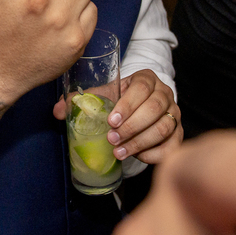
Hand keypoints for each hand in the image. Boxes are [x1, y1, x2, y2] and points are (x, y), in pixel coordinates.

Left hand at [52, 68, 180, 162]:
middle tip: (112, 139)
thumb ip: (82, 101)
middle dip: (132, 126)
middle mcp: (165, 93)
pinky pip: (172, 146)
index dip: (127, 105)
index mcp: (146, 79)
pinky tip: (137, 156)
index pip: (141, 87)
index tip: (111, 121)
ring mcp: (174, 114)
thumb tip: (57, 111)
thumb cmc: (120, 101)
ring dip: (140, 142)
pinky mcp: (178, 134)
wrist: (140, 108)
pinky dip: (154, 154)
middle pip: (155, 108)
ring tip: (119, 152)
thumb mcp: (103, 96)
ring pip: (164, 128)